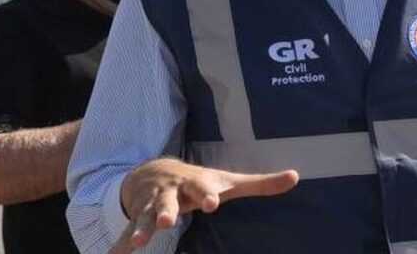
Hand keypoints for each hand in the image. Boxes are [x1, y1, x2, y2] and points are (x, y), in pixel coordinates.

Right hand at [111, 158, 298, 252]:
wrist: (155, 170)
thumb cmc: (200, 182)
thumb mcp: (227, 181)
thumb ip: (261, 183)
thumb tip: (297, 177)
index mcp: (195, 184)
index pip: (203, 188)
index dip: (208, 194)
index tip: (212, 202)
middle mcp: (172, 194)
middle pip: (169, 203)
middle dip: (167, 212)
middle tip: (168, 223)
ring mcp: (153, 207)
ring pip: (146, 218)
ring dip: (142, 230)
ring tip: (138, 244)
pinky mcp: (138, 220)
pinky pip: (127, 234)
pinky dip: (119, 247)